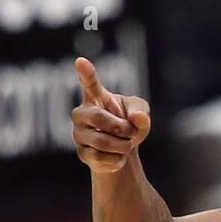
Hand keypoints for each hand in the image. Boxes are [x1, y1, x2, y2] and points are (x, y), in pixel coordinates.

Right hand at [72, 57, 151, 173]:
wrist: (125, 151)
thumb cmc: (130, 124)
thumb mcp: (140, 114)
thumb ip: (141, 111)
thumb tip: (137, 118)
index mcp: (96, 98)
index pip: (90, 84)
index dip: (86, 73)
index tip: (81, 61)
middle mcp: (82, 113)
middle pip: (99, 118)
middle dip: (121, 128)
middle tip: (130, 132)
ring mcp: (79, 134)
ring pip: (101, 142)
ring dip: (122, 146)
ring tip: (126, 145)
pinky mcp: (83, 153)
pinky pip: (101, 158)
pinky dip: (118, 160)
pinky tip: (118, 157)